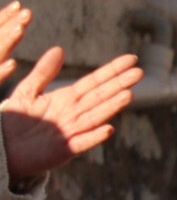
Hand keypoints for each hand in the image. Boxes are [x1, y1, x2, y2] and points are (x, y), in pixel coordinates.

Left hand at [0, 3, 143, 185]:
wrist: (3, 147)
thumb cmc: (15, 120)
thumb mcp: (27, 91)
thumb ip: (44, 72)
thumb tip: (59, 49)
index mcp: (68, 98)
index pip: (95, 82)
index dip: (112, 70)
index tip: (131, 59)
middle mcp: (75, 114)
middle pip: (100, 96)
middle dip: (119, 84)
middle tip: (139, 73)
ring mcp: (72, 132)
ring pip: (95, 116)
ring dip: (112, 107)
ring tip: (128, 95)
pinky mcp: (64, 150)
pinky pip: (81, 143)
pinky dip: (94, 137)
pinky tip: (108, 129)